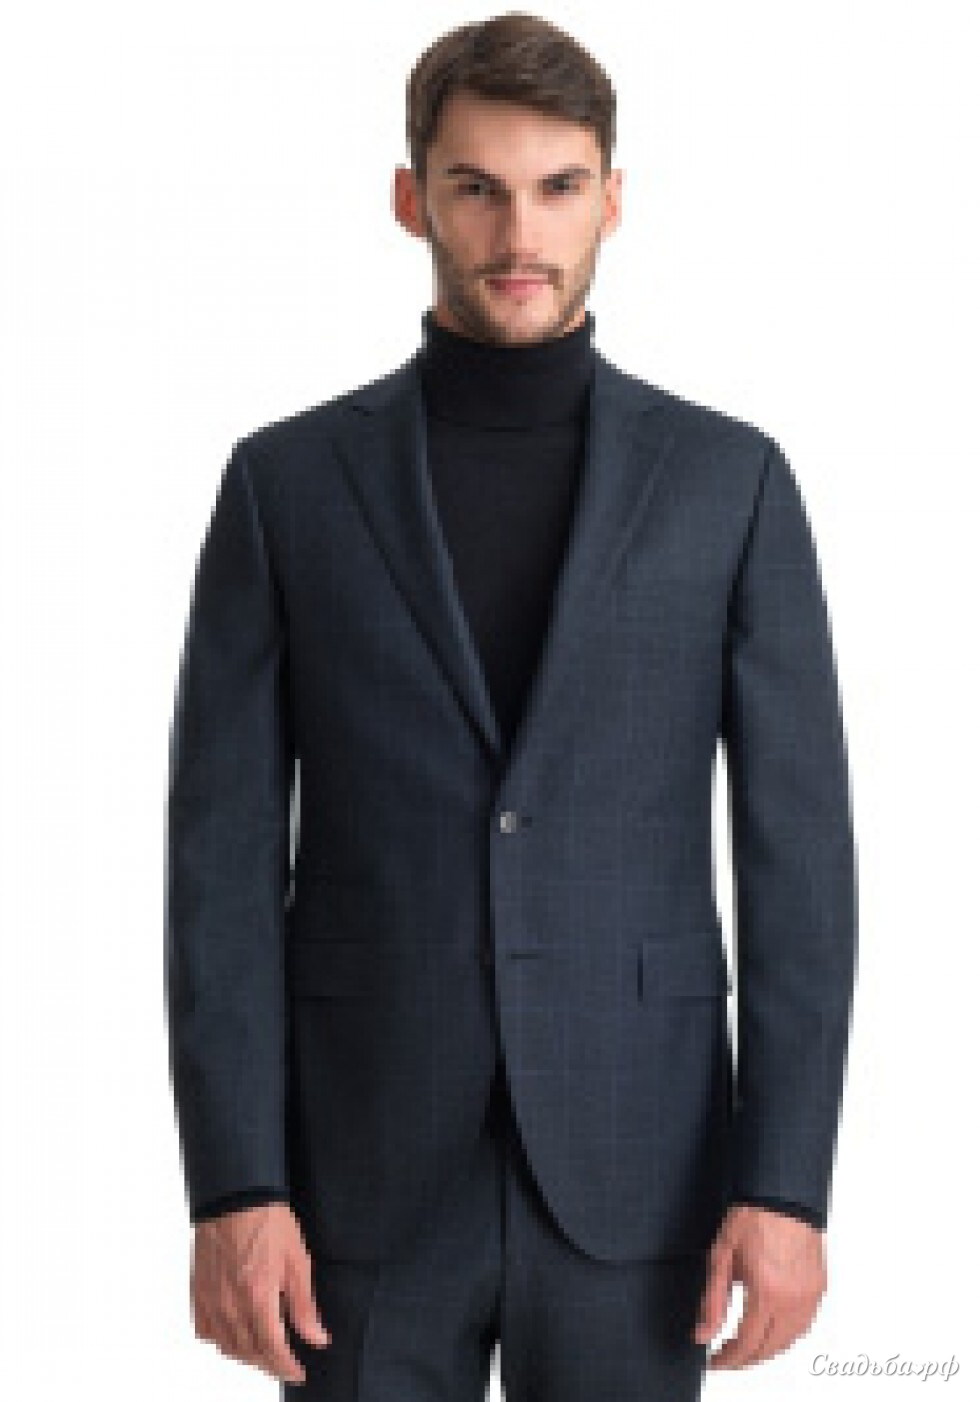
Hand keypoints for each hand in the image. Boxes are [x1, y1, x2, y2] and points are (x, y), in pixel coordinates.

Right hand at [191, 1200, 330, 1383]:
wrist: (236, 1196)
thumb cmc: (267, 1220)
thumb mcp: (297, 1260)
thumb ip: (304, 1305)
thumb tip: (317, 1337)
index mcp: (258, 1296)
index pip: (273, 1349)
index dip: (287, 1367)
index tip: (298, 1373)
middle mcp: (231, 1304)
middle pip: (250, 1353)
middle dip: (270, 1365)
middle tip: (285, 1366)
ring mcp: (211, 1299)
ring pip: (227, 1346)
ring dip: (247, 1356)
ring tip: (264, 1353)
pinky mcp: (197, 1292)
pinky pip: (205, 1330)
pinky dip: (221, 1340)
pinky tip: (234, 1335)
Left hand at [693, 1204, 826, 1367]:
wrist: (782, 1192)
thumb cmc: (752, 1215)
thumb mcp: (721, 1255)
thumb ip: (713, 1300)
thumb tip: (702, 1334)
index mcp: (768, 1292)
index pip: (747, 1344)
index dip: (728, 1359)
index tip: (714, 1362)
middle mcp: (794, 1299)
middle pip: (770, 1349)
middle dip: (746, 1359)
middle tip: (726, 1357)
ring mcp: (810, 1295)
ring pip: (790, 1341)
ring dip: (767, 1350)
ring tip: (745, 1347)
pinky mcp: (819, 1287)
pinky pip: (804, 1325)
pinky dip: (786, 1335)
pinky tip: (771, 1330)